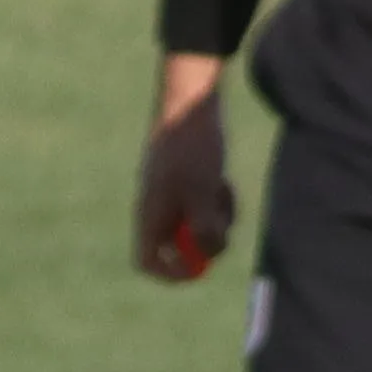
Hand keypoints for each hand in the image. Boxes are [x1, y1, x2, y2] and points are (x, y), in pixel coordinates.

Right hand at [134, 62, 234, 279]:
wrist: (189, 99)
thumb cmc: (191, 147)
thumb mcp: (203, 192)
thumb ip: (205, 229)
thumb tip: (210, 255)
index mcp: (150, 215)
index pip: (149, 261)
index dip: (170, 273)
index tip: (198, 269)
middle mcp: (156, 207)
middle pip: (177, 246)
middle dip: (204, 242)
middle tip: (223, 227)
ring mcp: (171, 192)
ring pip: (194, 225)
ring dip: (215, 219)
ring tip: (222, 192)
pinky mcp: (186, 178)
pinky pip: (201, 204)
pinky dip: (216, 201)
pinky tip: (222, 179)